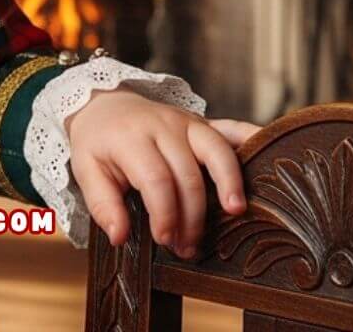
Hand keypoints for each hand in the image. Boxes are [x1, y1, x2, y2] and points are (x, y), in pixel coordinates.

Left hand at [63, 90, 260, 257]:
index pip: (156, 180)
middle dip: (193, 215)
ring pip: (216, 150)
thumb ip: (103, 205)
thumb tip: (119, 237)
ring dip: (229, 182)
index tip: (165, 240)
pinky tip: (265, 154)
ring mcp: (186, 121)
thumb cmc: (99, 145)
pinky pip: (232, 127)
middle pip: (188, 174)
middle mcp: (163, 126)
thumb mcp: (87, 172)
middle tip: (189, 246)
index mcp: (131, 139)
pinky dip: (252, 138)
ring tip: (236, 211)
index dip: (166, 214)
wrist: (105, 105)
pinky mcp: (202, 122)